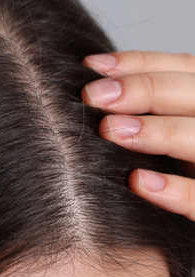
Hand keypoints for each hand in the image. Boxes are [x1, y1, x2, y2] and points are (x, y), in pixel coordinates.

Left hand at [82, 51, 194, 219]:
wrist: (186, 214)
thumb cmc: (170, 169)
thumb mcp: (165, 132)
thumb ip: (146, 110)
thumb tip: (92, 82)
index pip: (184, 68)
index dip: (140, 62)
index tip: (91, 67)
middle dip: (145, 89)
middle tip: (94, 97)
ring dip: (160, 131)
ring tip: (111, 131)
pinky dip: (179, 190)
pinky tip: (139, 182)